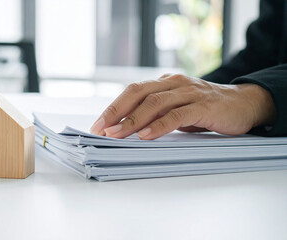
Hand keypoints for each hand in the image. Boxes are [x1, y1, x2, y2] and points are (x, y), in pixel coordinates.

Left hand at [90, 74, 275, 139]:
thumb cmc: (204, 109)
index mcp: (164, 83)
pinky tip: (146, 136)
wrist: (243, 104)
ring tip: (116, 134)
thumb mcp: (175, 109)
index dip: (113, 107)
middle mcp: (173, 83)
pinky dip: (159, 126)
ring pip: (155, 103)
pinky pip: (177, 115)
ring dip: (132, 120)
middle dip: (116, 111)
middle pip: (138, 93)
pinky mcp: (203, 106)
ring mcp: (189, 93)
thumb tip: (125, 129)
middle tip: (100, 129)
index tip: (97, 125)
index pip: (132, 91)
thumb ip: (154, 114)